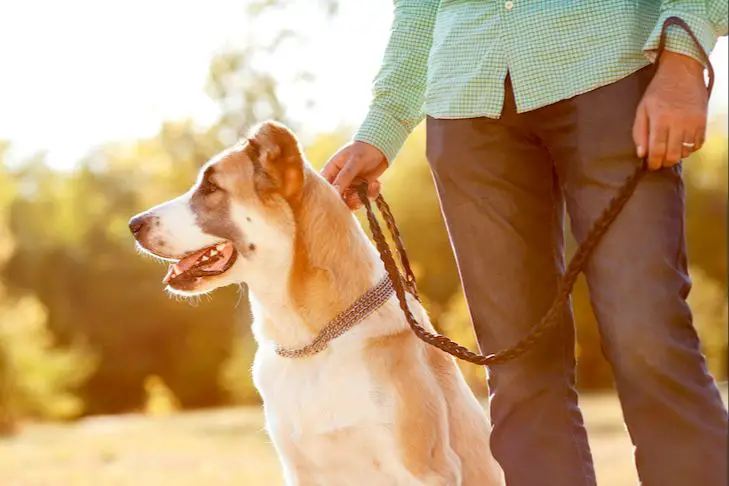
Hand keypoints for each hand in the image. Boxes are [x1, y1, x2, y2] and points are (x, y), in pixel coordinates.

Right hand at [321, 141, 388, 209]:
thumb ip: (344, 177)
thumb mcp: (354, 162)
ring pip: (351, 202)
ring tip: (372, 185)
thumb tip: (334, 192)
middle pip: (338, 199)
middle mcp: (338, 181)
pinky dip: (371, 194)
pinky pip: (363, 199)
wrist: (380, 147)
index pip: (324, 189)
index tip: (341, 200)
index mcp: (331, 171)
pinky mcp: (361, 189)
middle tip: (358, 195)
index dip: (330, 197)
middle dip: (349, 200)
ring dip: (362, 198)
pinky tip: (375, 184)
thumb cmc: (363, 150)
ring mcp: (350, 186)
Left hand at [633, 51, 707, 170]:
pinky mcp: (703, 121)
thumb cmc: (658, 91)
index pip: (657, 150)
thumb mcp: (642, 108)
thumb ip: (640, 132)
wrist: (682, 72)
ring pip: (686, 152)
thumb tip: (641, 154)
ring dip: (677, 156)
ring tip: (669, 150)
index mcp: (660, 119)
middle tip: (659, 161)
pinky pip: (698, 144)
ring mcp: (693, 122)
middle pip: (673, 154)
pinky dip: (689, 149)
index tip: (650, 165)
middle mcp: (678, 122)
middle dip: (664, 162)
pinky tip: (681, 143)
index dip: (653, 162)